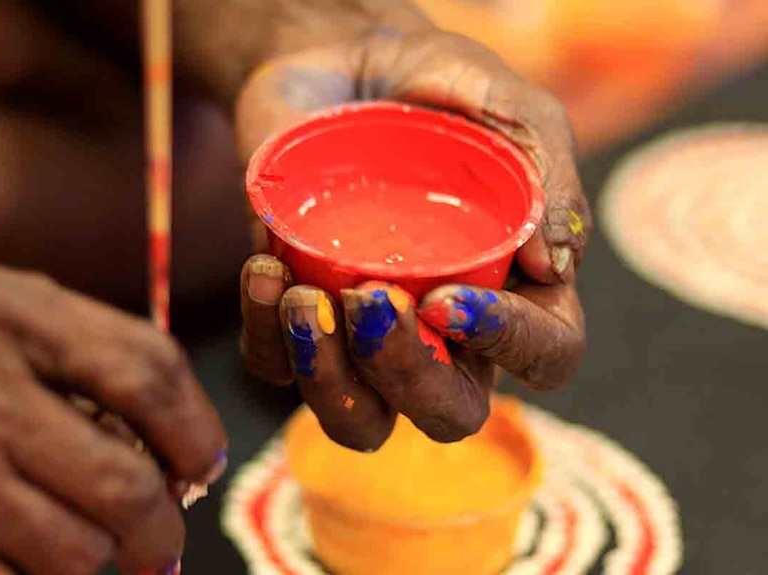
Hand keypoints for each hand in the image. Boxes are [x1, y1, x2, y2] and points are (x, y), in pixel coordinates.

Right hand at [0, 265, 225, 573]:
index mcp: (13, 312)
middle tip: (162, 546)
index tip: (204, 465)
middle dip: (162, 533)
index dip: (197, 432)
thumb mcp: (10, 315)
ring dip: (101, 563)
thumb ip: (99, 357)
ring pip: (79, 552)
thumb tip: (187, 456)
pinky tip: (31, 560)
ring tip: (90, 548)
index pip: (147, 374)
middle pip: (125, 483)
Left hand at [236, 21, 590, 450]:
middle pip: (447, 412)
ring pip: (359, 420)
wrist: (338, 64)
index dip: (508, 345)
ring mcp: (368, 333)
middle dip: (407, 378)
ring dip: (328, 378)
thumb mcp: (503, 104)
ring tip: (304, 295)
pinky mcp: (300, 318)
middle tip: (371, 300)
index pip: (544, 355)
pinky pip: (278, 368)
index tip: (447, 295)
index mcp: (517, 288)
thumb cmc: (435, 86)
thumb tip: (551, 268)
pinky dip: (267, 337)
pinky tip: (265, 269)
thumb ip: (544, 171)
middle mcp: (446, 331)